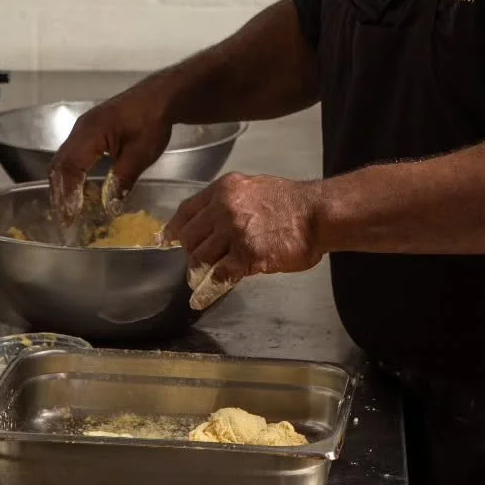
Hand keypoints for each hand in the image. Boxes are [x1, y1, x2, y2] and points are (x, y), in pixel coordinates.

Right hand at [49, 87, 171, 226]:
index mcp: (90, 134)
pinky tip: (80, 187)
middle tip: (65, 216)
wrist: (159, 97)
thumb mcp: (140, 154)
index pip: (69, 168)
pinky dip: (71, 173)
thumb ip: (123, 180)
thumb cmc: (151, 122)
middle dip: (60, 191)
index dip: (67, 193)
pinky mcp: (90, 130)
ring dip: (64, 183)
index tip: (69, 215)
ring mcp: (83, 128)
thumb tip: (110, 206)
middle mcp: (80, 130)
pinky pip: (72, 153)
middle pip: (59, 164)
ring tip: (70, 206)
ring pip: (63, 159)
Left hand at [165, 173, 323, 291]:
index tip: (167, 240)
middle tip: (195, 264)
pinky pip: (219, 275)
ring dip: (199, 271)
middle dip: (189, 253)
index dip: (174, 229)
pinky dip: (209, 288)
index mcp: (224, 189)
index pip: (187, 210)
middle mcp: (224, 208)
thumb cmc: (291, 202)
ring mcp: (234, 232)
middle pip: (190, 237)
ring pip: (201, 257)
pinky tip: (203, 296)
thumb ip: (231, 202)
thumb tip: (214, 222)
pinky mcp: (247, 255)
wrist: (317, 213)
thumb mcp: (254, 188)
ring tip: (201, 280)